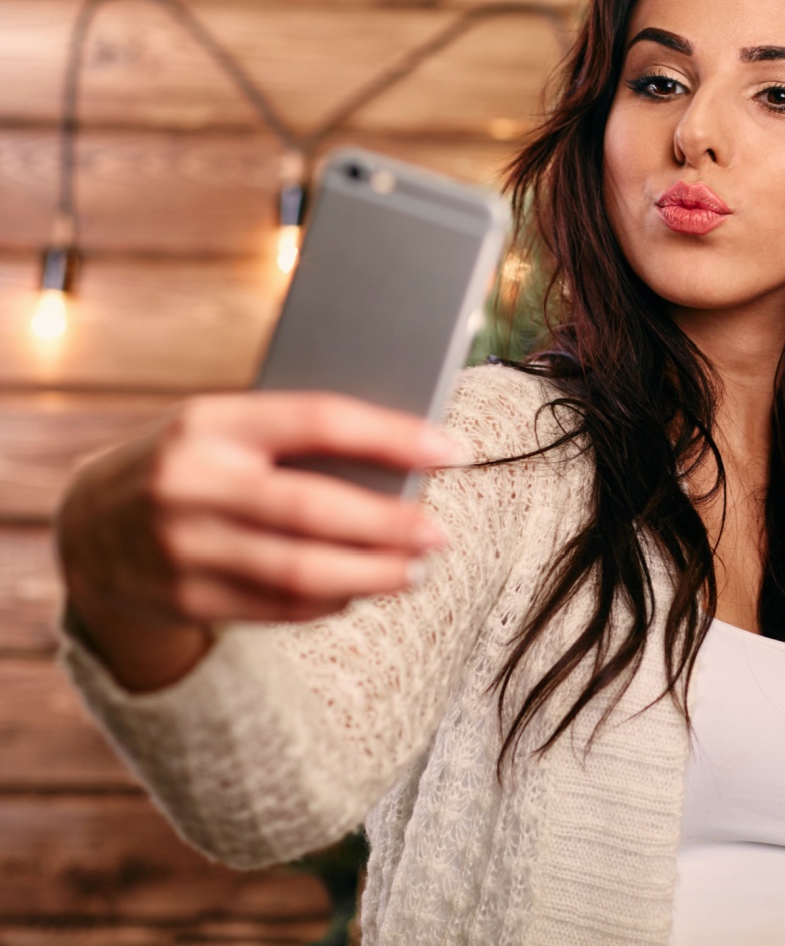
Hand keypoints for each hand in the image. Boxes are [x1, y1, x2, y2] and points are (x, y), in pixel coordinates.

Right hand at [57, 392, 461, 690]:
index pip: (318, 421)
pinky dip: (329, 600)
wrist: (89, 527)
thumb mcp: (226, 430)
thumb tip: (401, 458)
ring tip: (414, 570)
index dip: (394, 436)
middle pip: (314, 508)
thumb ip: (295, 440)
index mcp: (210, 422)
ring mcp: (183, 547)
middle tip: (439, 532)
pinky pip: (278, 606)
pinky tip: (361, 590)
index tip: (453, 450)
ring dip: (370, 574)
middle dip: (389, 524)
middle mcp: (191, 483)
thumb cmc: (192, 463)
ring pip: (300, 569)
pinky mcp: (185, 598)